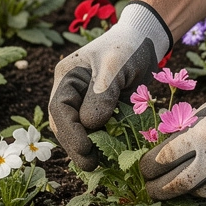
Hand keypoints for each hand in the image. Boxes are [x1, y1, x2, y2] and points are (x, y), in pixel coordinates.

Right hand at [49, 1, 170, 169]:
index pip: (60, 110)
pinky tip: (111, 155)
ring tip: (101, 164)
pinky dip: (101, 143)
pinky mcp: (100, 110)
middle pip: (64, 125)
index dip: (70, 132)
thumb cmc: (128, 47)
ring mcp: (83, 102)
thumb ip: (102, 95)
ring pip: (78, 131)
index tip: (86, 149)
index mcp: (66, 77)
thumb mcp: (114, 66)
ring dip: (88, 148)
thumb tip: (90, 126)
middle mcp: (70, 91)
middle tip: (92, 165)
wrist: (146, 40)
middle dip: (76, 146)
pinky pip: (95, 131)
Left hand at [139, 68, 205, 198]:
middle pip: (176, 184)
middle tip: (149, 190)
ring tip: (182, 182)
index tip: (143, 169)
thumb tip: (172, 137)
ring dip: (188, 189)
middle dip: (157, 190)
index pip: (164, 157)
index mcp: (203, 134)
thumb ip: (194, 122)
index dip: (149, 166)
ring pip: (200, 193)